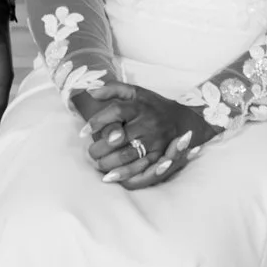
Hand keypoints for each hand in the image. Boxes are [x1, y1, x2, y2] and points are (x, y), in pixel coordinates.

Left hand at [73, 80, 208, 189]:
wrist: (183, 119)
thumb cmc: (153, 106)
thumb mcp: (136, 92)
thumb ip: (113, 89)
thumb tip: (90, 91)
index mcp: (140, 105)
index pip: (116, 111)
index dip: (97, 122)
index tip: (82, 132)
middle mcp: (148, 123)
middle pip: (118, 137)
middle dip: (99, 148)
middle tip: (91, 152)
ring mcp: (155, 140)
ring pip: (127, 155)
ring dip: (108, 163)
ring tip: (98, 164)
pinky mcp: (160, 156)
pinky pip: (140, 168)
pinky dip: (124, 175)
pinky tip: (111, 177)